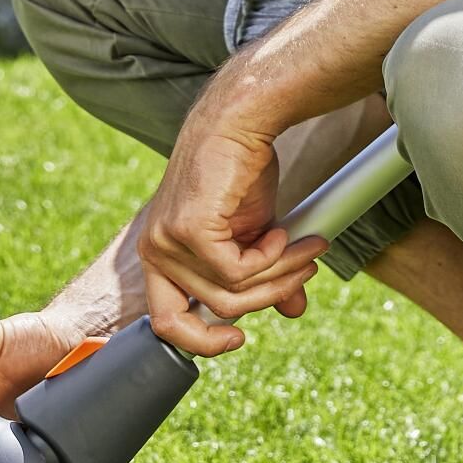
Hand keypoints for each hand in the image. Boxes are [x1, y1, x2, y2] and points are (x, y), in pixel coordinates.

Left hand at [138, 102, 324, 355]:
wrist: (241, 121)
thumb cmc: (242, 171)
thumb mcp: (257, 234)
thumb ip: (266, 274)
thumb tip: (292, 310)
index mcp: (160, 256)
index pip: (167, 322)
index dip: (202, 341)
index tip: (239, 338)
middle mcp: (154, 251)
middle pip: (215, 310)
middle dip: (268, 296)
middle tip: (305, 273)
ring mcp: (166, 240)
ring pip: (231, 292)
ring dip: (280, 274)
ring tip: (307, 249)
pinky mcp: (188, 229)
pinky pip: (236, 271)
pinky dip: (269, 258)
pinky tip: (282, 232)